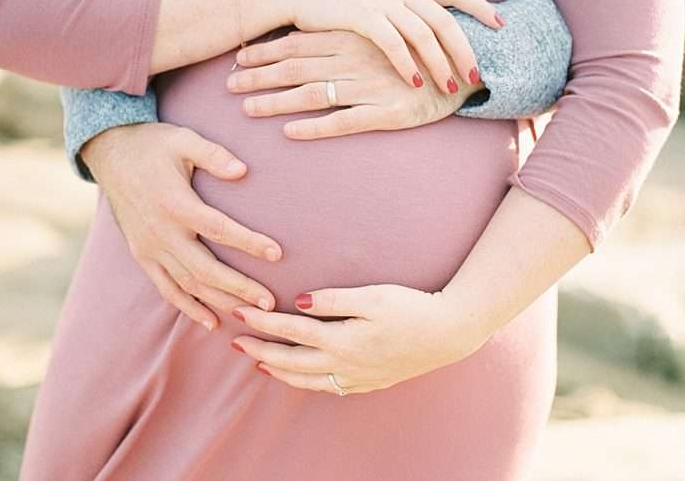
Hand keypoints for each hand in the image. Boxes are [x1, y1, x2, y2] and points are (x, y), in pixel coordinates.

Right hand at [80, 122, 282, 330]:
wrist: (110, 154)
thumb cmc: (154, 145)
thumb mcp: (183, 140)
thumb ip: (214, 155)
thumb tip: (243, 170)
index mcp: (175, 203)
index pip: (218, 229)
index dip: (248, 242)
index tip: (277, 254)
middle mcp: (161, 232)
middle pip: (205, 268)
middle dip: (239, 288)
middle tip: (270, 302)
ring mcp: (150, 247)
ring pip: (188, 284)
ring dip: (220, 302)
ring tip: (251, 314)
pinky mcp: (142, 255)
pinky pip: (166, 288)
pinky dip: (188, 307)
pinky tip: (211, 321)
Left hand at [226, 29, 486, 138]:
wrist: (472, 65)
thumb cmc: (422, 52)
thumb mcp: (384, 34)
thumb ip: (351, 36)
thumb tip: (316, 39)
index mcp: (353, 38)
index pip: (298, 42)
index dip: (265, 51)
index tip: (237, 60)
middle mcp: (356, 59)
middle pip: (296, 68)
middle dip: (259, 77)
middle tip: (227, 87)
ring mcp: (371, 86)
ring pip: (313, 94)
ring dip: (277, 102)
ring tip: (247, 110)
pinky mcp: (388, 112)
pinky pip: (345, 121)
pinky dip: (316, 127)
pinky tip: (290, 132)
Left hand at [228, 283, 484, 394]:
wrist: (449, 333)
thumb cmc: (412, 307)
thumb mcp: (373, 295)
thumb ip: (334, 299)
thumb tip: (299, 302)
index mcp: (343, 340)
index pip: (291, 331)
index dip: (262, 323)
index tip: (239, 313)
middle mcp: (345, 364)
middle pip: (292, 361)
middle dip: (260, 351)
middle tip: (235, 343)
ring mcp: (357, 377)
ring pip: (307, 380)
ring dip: (279, 371)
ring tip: (258, 363)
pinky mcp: (369, 382)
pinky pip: (328, 388)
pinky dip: (306, 383)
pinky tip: (300, 377)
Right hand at [284, 0, 502, 93]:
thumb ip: (400, 2)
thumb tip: (422, 20)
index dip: (480, 7)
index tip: (501, 24)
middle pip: (445, 20)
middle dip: (465, 49)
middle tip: (478, 75)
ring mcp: (382, 1)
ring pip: (424, 35)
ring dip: (440, 63)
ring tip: (450, 87)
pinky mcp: (362, 17)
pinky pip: (394, 44)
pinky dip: (408, 66)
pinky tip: (415, 84)